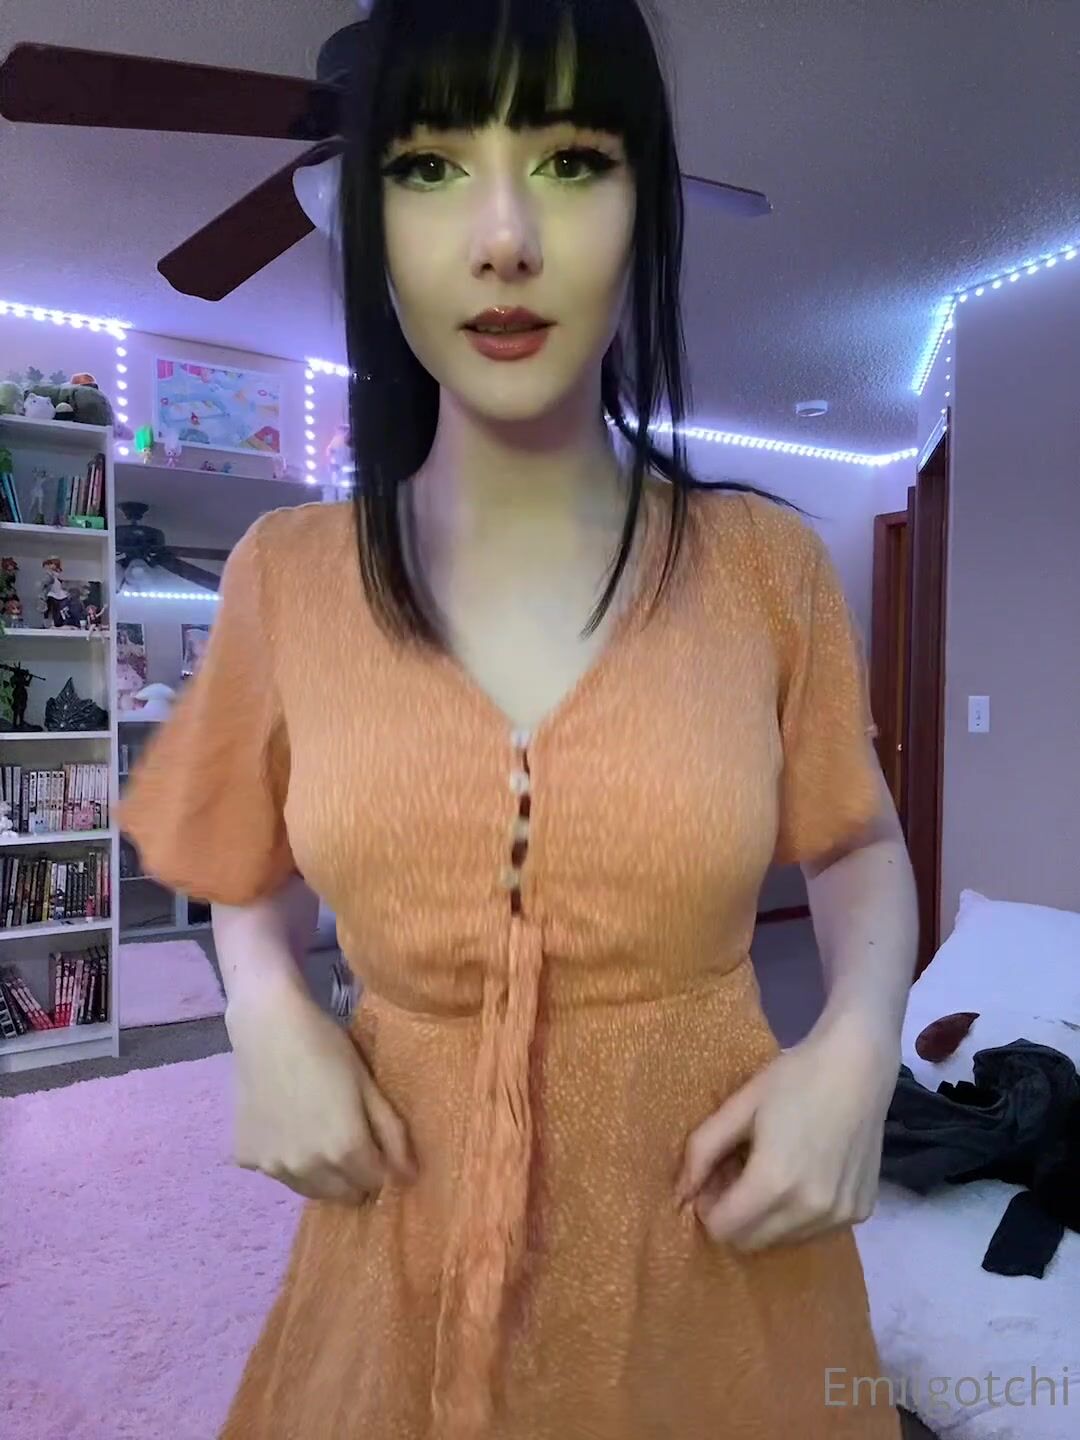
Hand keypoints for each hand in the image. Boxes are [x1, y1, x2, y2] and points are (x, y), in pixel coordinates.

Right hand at [226, 977, 416, 1202]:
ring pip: (308, 1188)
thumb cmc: (327, 1048)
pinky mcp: (245, 1157)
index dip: (380, 1166)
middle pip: (341, 1194)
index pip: (374, 1182)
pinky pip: (274, 1170)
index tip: (375, 1145)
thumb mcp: (368, 1086)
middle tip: (347, 1139)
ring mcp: (271, 1166)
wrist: (269, 1027)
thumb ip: (392, 1134)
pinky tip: (284, 1123)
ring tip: (316, 1132)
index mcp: (344, 1150)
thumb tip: (410, 1177)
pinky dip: (283, 1157)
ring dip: (319, 1173)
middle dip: (351, 1175)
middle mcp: (307, 1168)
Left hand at [675, 1009, 898, 1250]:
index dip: (708, 1208)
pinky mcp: (860, 1212)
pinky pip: (814, 1230)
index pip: (723, 1230)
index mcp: (774, 1183)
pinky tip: (803, 1173)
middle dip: (734, 1215)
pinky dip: (798, 1213)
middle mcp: (809, 1210)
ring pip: (783, 1240)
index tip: (714, 1177)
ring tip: (770, 1172)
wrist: (858, 1066)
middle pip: (751, 1242)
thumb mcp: (738, 1107)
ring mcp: (840, 1216)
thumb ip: (702, 1151)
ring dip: (767, 1217)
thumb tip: (681, 1193)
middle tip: (738, 1173)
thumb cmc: (793, 1079)